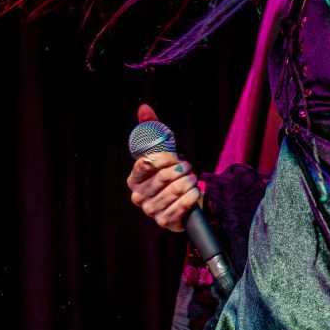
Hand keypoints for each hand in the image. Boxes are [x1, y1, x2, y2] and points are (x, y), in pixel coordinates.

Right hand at [126, 104, 201, 231]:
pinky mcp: (164, 221)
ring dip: (189, 182)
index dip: (166, 158)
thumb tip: (143, 107)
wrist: (183, 197)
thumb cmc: (170, 170)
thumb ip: (152, 128)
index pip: (147, 163)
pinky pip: (180, 207)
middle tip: (189, 167)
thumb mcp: (162, 149)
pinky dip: (192, 197)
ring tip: (193, 179)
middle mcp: (138, 196)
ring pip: (174, 191)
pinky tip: (196, 192)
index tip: (177, 156)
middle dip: (182, 169)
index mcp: (134, 178)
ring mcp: (150, 210)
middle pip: (163, 177)